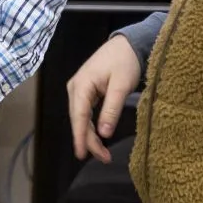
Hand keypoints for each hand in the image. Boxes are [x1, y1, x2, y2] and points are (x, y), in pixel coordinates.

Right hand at [65, 34, 141, 162]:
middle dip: (89, 140)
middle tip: (104, 158)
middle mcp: (75, 88)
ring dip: (90, 135)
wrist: (127, 44)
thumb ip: (111, 109)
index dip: (80, 137)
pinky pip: (85, 112)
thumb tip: (104, 133)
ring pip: (81, 117)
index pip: (79, 116)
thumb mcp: (121, 86)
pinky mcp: (85, 90)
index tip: (82, 155)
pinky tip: (97, 136)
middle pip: (78, 119)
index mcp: (81, 85)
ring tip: (102, 153)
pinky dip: (91, 126)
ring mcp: (79, 89)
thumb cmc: (124, 62)